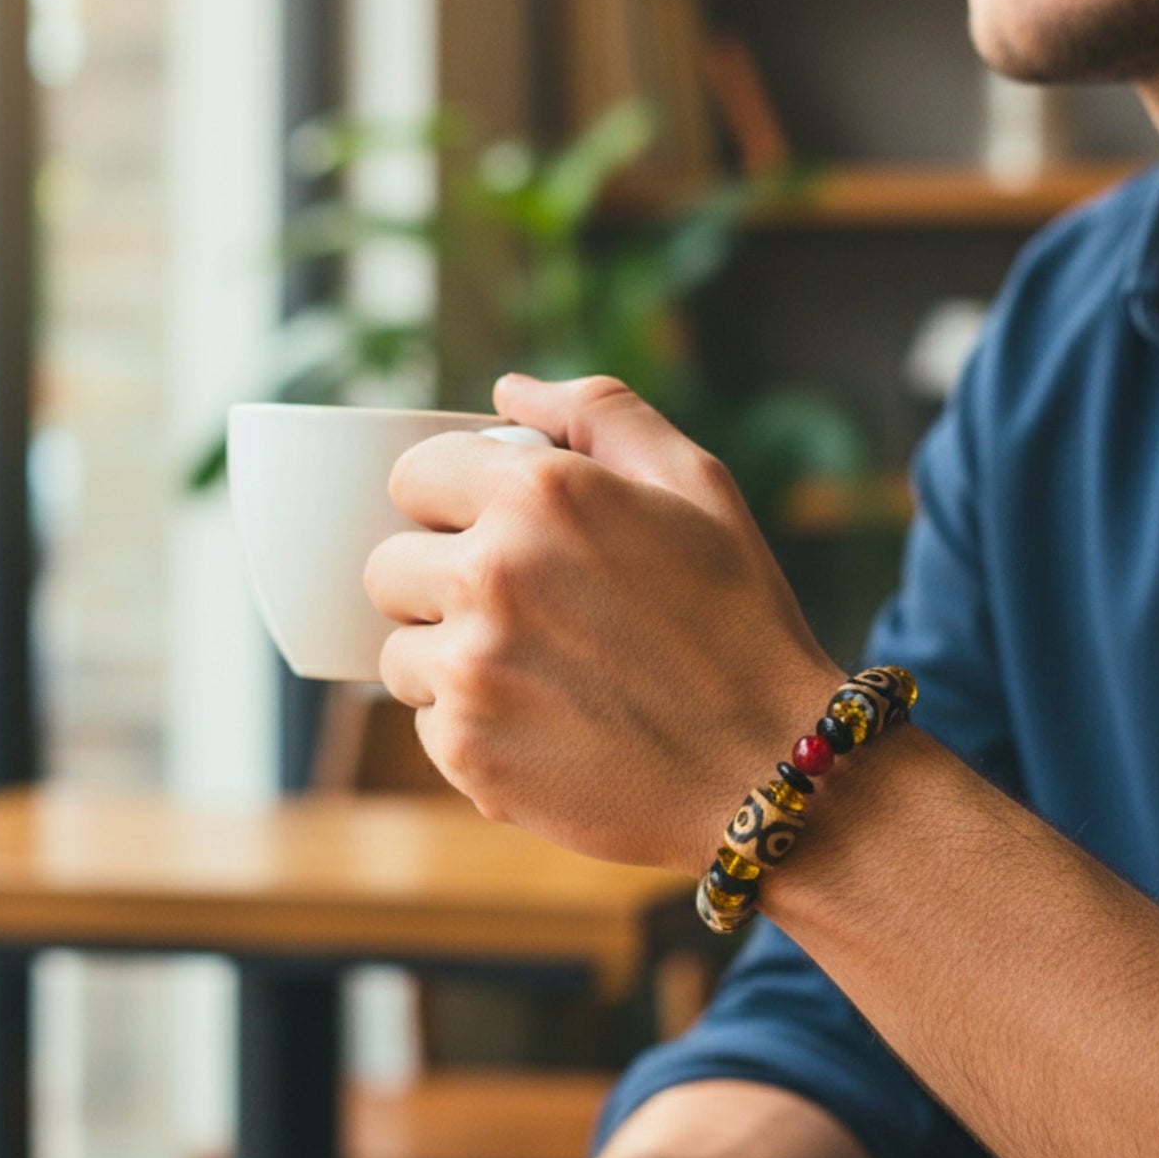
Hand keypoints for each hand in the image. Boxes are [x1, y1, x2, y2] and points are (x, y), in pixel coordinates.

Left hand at [363, 375, 838, 873]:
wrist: (770, 767)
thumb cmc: (739, 619)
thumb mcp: (696, 485)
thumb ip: (598, 412)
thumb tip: (507, 390)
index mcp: (538, 494)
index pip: (413, 476)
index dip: (447, 501)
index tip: (482, 528)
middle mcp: (489, 575)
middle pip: (388, 567)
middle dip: (438, 581)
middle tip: (513, 609)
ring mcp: (471, 669)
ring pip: (400, 655)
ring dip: (449, 660)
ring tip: (536, 675)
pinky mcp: (467, 752)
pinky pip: (429, 726)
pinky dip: (474, 728)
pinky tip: (548, 727)